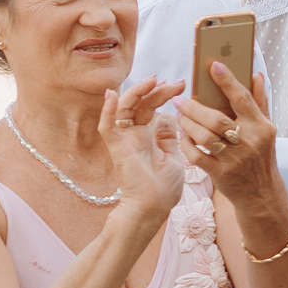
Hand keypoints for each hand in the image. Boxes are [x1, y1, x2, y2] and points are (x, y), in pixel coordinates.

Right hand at [100, 80, 185, 223]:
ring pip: (124, 109)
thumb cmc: (164, 187)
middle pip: (142, 105)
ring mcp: (125, 140)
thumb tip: (170, 119)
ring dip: (136, 93)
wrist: (154, 207)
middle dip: (157, 91)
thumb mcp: (173, 157)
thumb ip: (168, 138)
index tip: (179, 85)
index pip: (153, 108)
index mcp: (149, 136)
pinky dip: (107, 111)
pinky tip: (111, 96)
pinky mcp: (117, 149)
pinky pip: (107, 127)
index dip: (163, 95)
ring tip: (152, 80)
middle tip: (175, 81)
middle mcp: (135, 135)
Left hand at [175, 63, 283, 202]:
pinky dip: (186, 144)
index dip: (227, 81)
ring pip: (203, 135)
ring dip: (187, 124)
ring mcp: (234, 159)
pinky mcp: (220, 173)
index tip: (214, 66)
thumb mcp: (266, 130)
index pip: (243, 99)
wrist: (261, 193)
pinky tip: (183, 136)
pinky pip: (196, 155)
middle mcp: (249, 142)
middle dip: (194, 107)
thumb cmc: (261, 157)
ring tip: (180, 117)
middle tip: (180, 100)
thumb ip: (260, 102)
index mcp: (261, 127)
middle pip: (216, 118)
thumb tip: (257, 75)